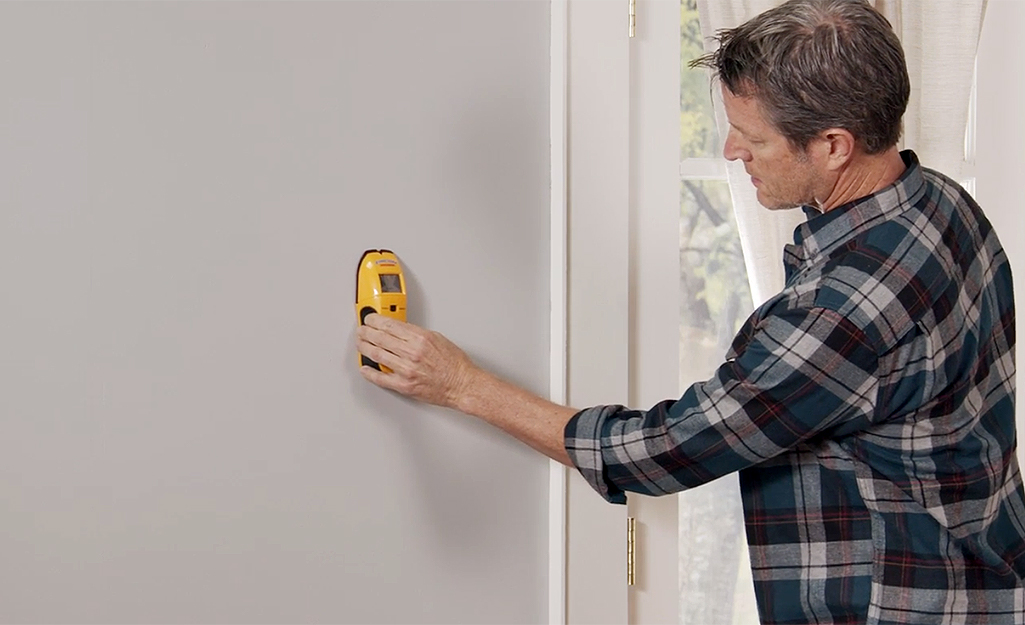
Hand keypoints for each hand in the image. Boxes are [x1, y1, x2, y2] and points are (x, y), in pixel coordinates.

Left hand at [356, 313, 476, 408]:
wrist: (462, 384)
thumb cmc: (454, 364)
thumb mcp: (437, 338)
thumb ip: (416, 334)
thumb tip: (400, 330)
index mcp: (420, 338)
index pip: (390, 325)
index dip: (375, 320)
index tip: (370, 319)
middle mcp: (411, 353)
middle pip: (380, 338)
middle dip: (366, 332)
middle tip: (361, 330)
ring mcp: (406, 370)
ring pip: (377, 355)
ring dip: (365, 347)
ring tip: (360, 344)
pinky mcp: (404, 385)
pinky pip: (381, 378)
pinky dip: (369, 372)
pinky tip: (364, 368)